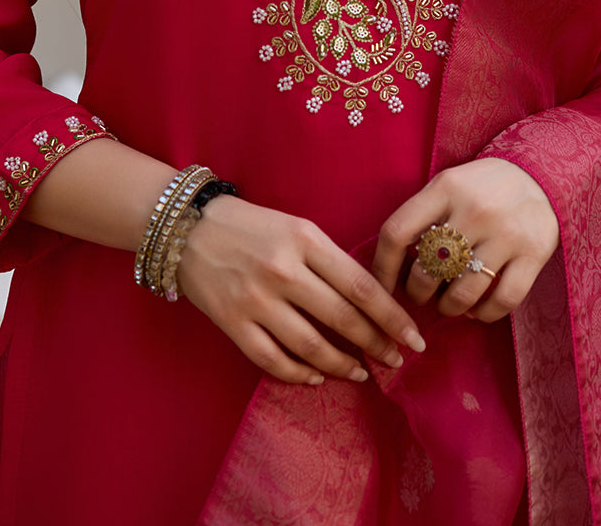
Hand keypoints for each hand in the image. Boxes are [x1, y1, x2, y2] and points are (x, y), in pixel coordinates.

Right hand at [175, 195, 427, 385]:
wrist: (186, 227)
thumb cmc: (250, 225)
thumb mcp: (296, 227)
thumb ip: (328, 260)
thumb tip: (366, 302)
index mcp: (305, 239)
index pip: (360, 286)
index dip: (391, 317)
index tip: (414, 337)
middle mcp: (283, 270)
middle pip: (342, 318)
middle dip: (376, 344)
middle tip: (396, 359)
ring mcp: (256, 299)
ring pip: (311, 346)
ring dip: (342, 365)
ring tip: (362, 373)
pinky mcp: (232, 323)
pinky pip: (273, 360)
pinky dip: (299, 374)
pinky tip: (316, 376)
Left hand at [372, 159, 558, 322]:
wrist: (538, 174)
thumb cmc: (481, 187)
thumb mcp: (448, 186)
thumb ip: (423, 217)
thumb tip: (394, 269)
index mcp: (445, 188)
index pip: (397, 232)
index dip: (382, 267)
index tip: (382, 287)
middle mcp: (474, 210)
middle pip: (428, 270)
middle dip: (418, 293)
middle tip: (422, 294)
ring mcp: (506, 233)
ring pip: (463, 293)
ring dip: (449, 308)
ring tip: (448, 304)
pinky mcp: (533, 254)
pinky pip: (502, 302)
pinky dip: (484, 314)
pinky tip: (477, 309)